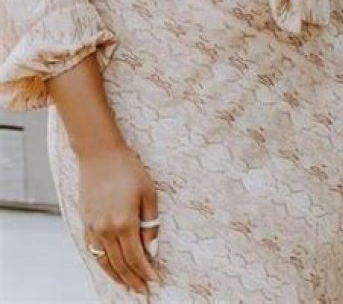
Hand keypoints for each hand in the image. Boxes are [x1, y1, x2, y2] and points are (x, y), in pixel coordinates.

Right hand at [80, 141, 159, 293]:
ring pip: (105, 262)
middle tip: (143, 292)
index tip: (154, 282)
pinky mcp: (85, 223)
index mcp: (124, 222)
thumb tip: (152, 252)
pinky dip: (103, 264)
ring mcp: (93, 228)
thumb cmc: (128, 169)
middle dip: (133, 280)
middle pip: (120, 264)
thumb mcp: (148, 193)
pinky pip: (94, 251)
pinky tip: (111, 269)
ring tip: (128, 287)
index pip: (136, 258)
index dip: (145, 272)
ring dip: (117, 277)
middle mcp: (106, 230)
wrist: (99, 154)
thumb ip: (150, 224)